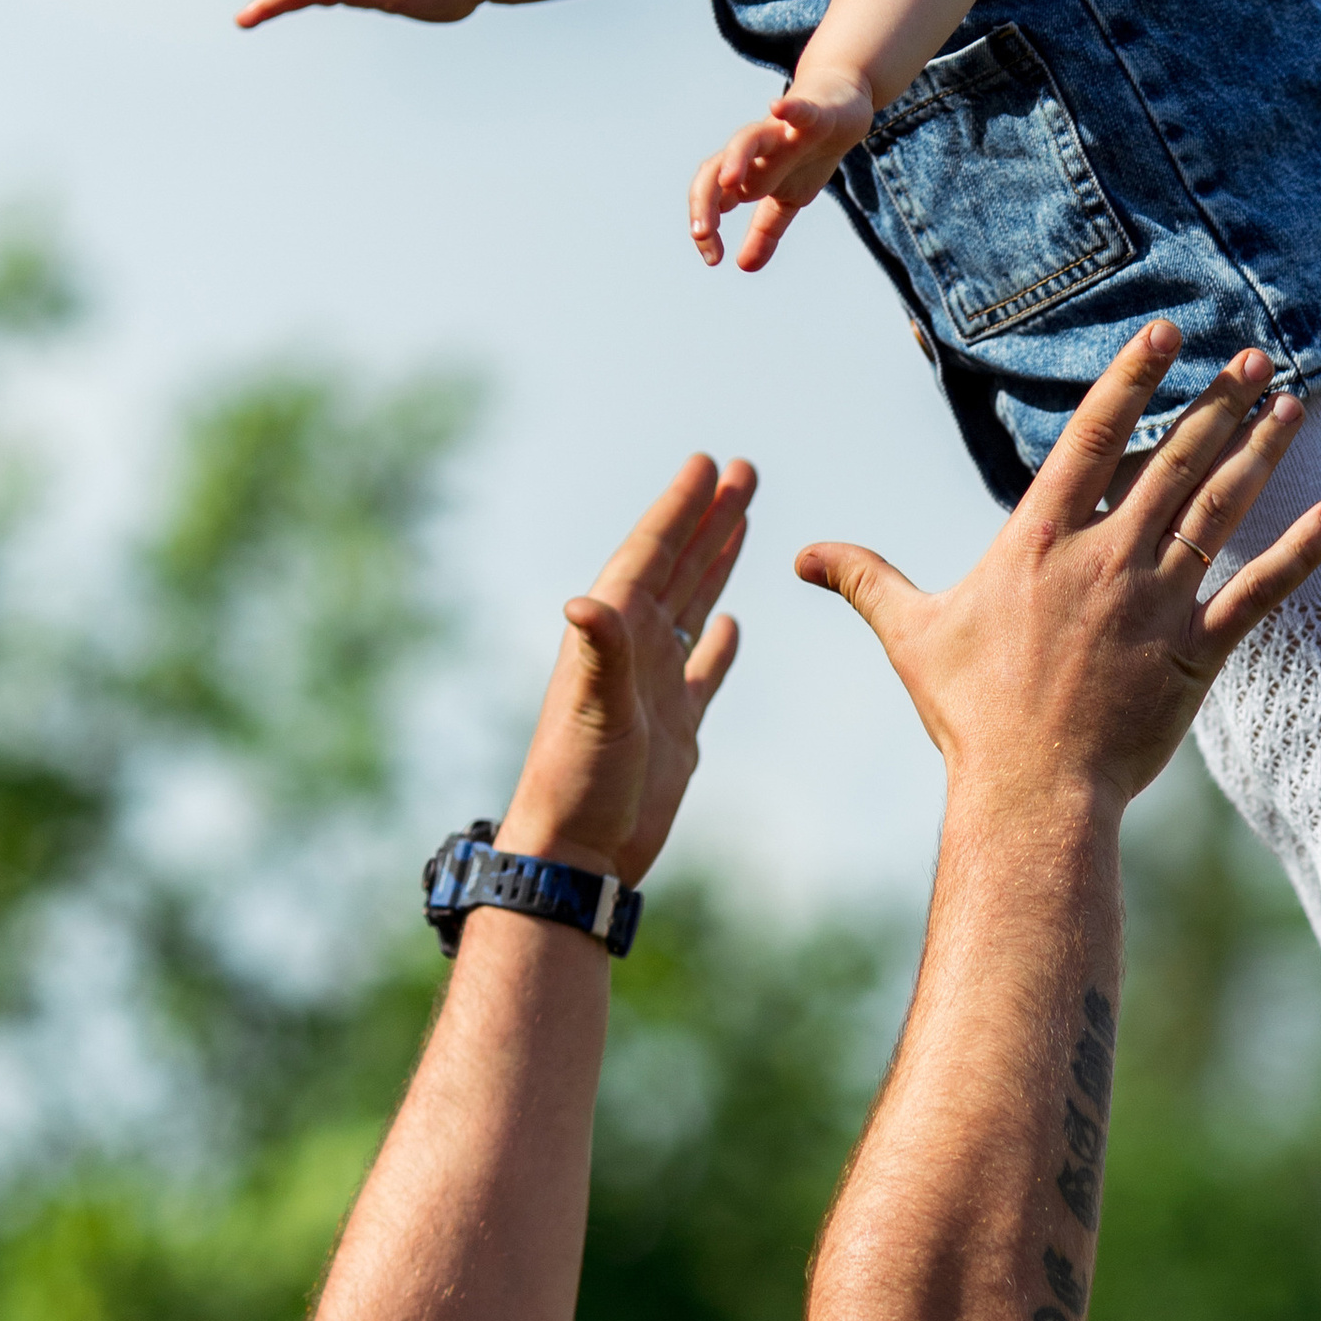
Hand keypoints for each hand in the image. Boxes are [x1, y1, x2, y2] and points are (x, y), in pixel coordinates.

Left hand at [500, 455, 753, 882]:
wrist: (578, 856)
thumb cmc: (578, 784)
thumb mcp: (595, 713)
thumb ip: (600, 655)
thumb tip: (585, 602)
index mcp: (613, 635)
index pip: (651, 556)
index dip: (679, 509)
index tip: (707, 465)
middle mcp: (632, 651)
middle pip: (677, 567)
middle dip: (708, 519)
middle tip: (742, 471)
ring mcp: (655, 687)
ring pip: (693, 607)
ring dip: (716, 562)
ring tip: (743, 518)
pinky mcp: (674, 728)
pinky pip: (702, 671)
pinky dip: (718, 644)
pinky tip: (731, 622)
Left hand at [689, 84, 873, 272]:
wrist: (839, 106)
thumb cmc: (806, 153)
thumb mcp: (788, 200)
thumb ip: (765, 232)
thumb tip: (744, 266)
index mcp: (747, 175)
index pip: (712, 198)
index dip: (706, 227)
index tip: (711, 258)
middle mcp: (756, 153)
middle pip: (717, 169)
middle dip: (705, 199)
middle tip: (702, 233)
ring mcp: (780, 131)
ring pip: (748, 139)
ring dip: (736, 159)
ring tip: (729, 181)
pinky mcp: (811, 114)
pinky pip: (797, 109)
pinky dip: (788, 109)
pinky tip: (776, 107)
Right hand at [795, 331, 1320, 816]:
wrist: (1031, 791)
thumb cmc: (969, 714)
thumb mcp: (911, 634)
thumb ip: (864, 579)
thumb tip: (799, 554)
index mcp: (1040, 541)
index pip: (1095, 437)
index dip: (1133, 379)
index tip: (1167, 335)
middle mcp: (1106, 557)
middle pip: (1172, 459)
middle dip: (1218, 401)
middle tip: (1254, 355)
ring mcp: (1157, 601)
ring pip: (1219, 509)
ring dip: (1260, 452)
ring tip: (1290, 405)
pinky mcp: (1196, 652)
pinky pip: (1258, 591)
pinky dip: (1300, 553)